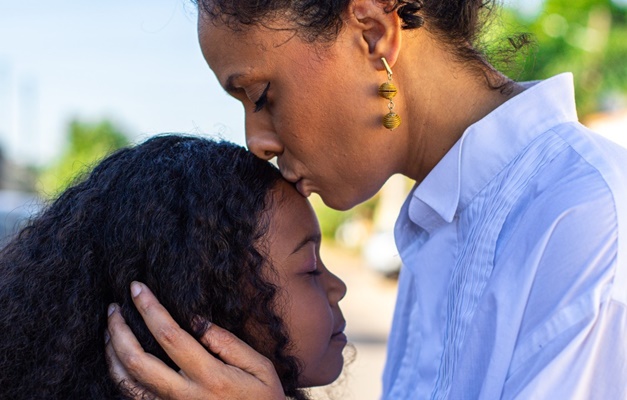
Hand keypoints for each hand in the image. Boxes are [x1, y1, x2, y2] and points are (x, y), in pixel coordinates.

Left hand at [105, 281, 285, 399]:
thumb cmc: (265, 399)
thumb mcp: (260, 366)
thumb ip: (227, 342)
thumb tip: (196, 320)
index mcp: (210, 376)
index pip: (170, 336)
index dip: (150, 309)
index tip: (137, 288)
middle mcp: (185, 395)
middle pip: (138, 361)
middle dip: (120, 330)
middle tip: (114, 307)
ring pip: (127, 382)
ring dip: (113, 353)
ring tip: (111, 328)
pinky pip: (133, 396)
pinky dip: (119, 375)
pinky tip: (118, 357)